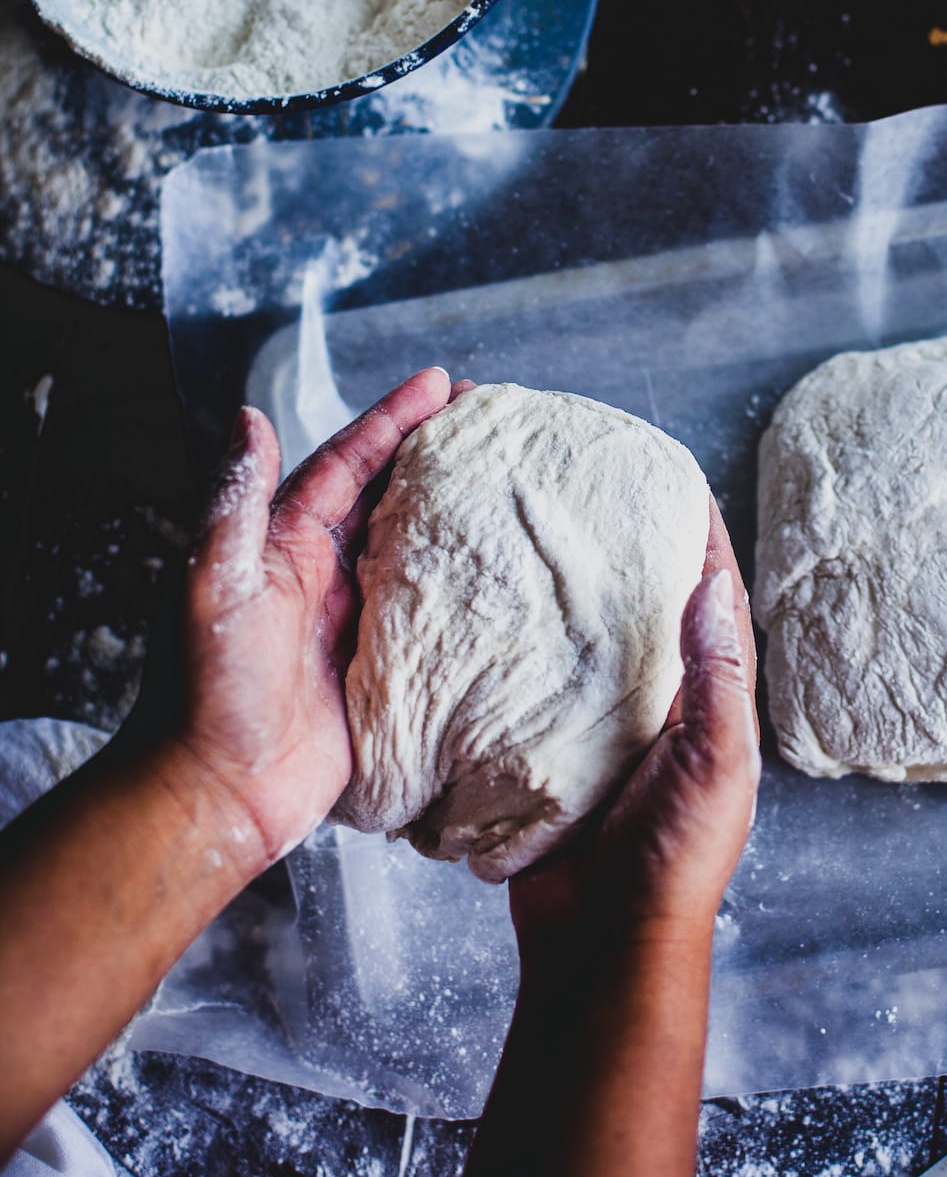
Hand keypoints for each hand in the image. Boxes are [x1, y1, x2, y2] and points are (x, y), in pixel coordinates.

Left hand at [176, 367, 463, 867]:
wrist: (218, 792)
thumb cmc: (202, 688)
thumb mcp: (214, 582)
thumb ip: (235, 503)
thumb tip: (249, 419)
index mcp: (285, 544)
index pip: (348, 463)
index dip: (393, 420)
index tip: (440, 384)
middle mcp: (326, 574)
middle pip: (392, 496)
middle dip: (438, 452)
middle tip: (493, 418)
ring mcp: (359, 622)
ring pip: (420, 550)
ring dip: (462, 513)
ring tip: (513, 478)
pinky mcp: (387, 673)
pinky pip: (437, 620)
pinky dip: (472, 591)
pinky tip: (509, 572)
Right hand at [510, 496, 759, 958]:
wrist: (603, 946)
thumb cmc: (674, 861)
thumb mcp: (715, 762)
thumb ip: (717, 676)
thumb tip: (709, 580)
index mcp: (711, 705)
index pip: (712, 598)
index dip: (698, 537)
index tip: (669, 477)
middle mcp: (661, 708)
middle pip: (646, 609)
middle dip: (625, 552)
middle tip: (588, 492)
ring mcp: (602, 730)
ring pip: (588, 643)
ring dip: (569, 596)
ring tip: (535, 534)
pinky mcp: (550, 754)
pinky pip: (535, 687)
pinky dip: (520, 650)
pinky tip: (492, 614)